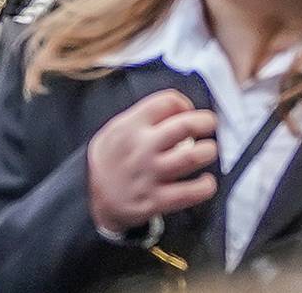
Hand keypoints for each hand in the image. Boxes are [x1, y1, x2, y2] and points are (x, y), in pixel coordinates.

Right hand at [87, 89, 219, 235]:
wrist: (91, 196)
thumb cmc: (111, 159)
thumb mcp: (117, 128)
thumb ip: (145, 116)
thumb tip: (181, 108)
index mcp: (131, 126)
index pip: (167, 101)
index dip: (184, 104)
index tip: (187, 112)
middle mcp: (142, 148)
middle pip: (185, 126)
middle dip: (206, 122)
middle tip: (210, 125)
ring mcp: (149, 174)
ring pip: (191, 157)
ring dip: (208, 151)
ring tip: (208, 150)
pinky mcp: (155, 200)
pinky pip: (189, 193)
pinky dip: (205, 186)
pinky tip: (207, 182)